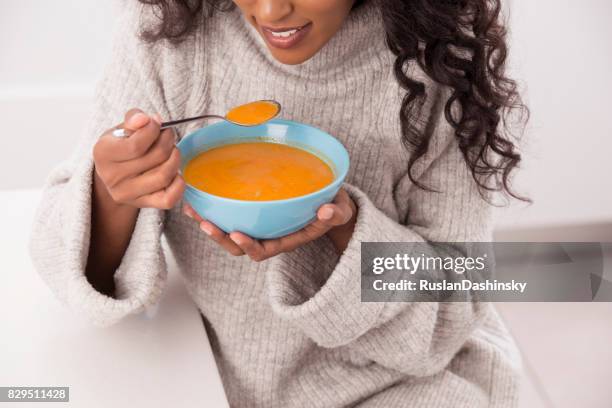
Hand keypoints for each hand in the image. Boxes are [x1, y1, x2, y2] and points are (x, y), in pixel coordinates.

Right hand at [93, 108, 184, 208]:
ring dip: (175, 159)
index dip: (154, 130)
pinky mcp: (142, 204)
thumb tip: (145, 119)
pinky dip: (178, 184)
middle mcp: (112, 176)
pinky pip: (168, 199)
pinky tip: (175, 173)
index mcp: (103, 153)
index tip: (157, 123)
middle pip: (156, 158)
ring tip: (172, 151)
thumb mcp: (121, 128)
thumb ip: (133, 118)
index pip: (136, 145)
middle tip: (168, 135)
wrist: (114, 174)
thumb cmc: (121, 146)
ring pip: (164, 176)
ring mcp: (126, 193)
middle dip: (168, 141)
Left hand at [183, 188, 357, 260]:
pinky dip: (213, 210)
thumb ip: (336, 212)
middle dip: (220, 237)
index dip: (248, 246)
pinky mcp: (253, 216)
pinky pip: (230, 217)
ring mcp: (259, 227)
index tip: (236, 234)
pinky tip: (199, 197)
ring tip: (192, 209)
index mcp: (287, 240)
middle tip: (205, 223)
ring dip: (209, 224)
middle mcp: (270, 237)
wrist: (331, 204)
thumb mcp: (340, 210)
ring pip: (229, 233)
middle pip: (238, 246)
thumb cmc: (334, 208)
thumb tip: (327, 210)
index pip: (264, 250)